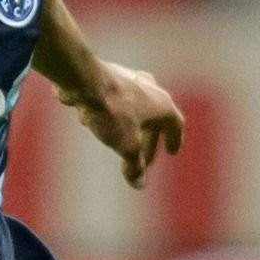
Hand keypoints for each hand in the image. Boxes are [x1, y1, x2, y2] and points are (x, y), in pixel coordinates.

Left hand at [59, 61, 183, 188]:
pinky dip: (113, 115)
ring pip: (134, 108)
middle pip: (153, 119)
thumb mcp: (126, 146)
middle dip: (148, 142)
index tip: (172, 151)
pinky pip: (115, 100)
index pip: (175, 124)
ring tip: (120, 144)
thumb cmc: (112, 112)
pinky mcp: (108, 75)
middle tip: (144, 161)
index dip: (174, 140)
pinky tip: (97, 124)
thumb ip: (134, 166)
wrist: (83, 79)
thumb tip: (139, 184)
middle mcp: (150, 88)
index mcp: (162, 104)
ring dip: (130, 128)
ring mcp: (129, 79)